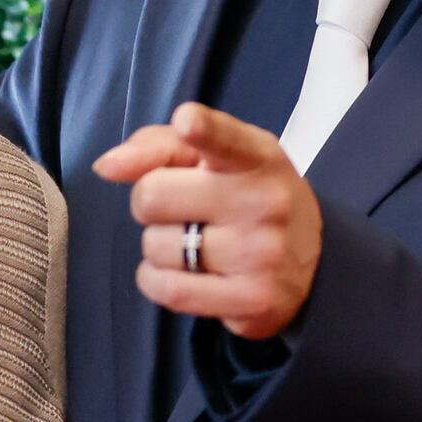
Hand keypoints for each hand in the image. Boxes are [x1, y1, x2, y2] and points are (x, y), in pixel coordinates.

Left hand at [96, 104, 320, 337]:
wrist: (314, 261)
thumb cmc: (246, 196)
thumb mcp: (215, 157)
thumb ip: (158, 146)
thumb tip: (107, 166)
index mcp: (256, 157)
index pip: (226, 139)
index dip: (203, 130)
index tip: (188, 122)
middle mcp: (264, 202)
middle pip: (151, 195)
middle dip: (150, 204)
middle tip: (182, 211)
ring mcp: (261, 254)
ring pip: (154, 247)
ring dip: (159, 248)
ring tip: (195, 245)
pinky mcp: (253, 300)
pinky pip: (167, 289)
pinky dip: (158, 281)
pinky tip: (184, 274)